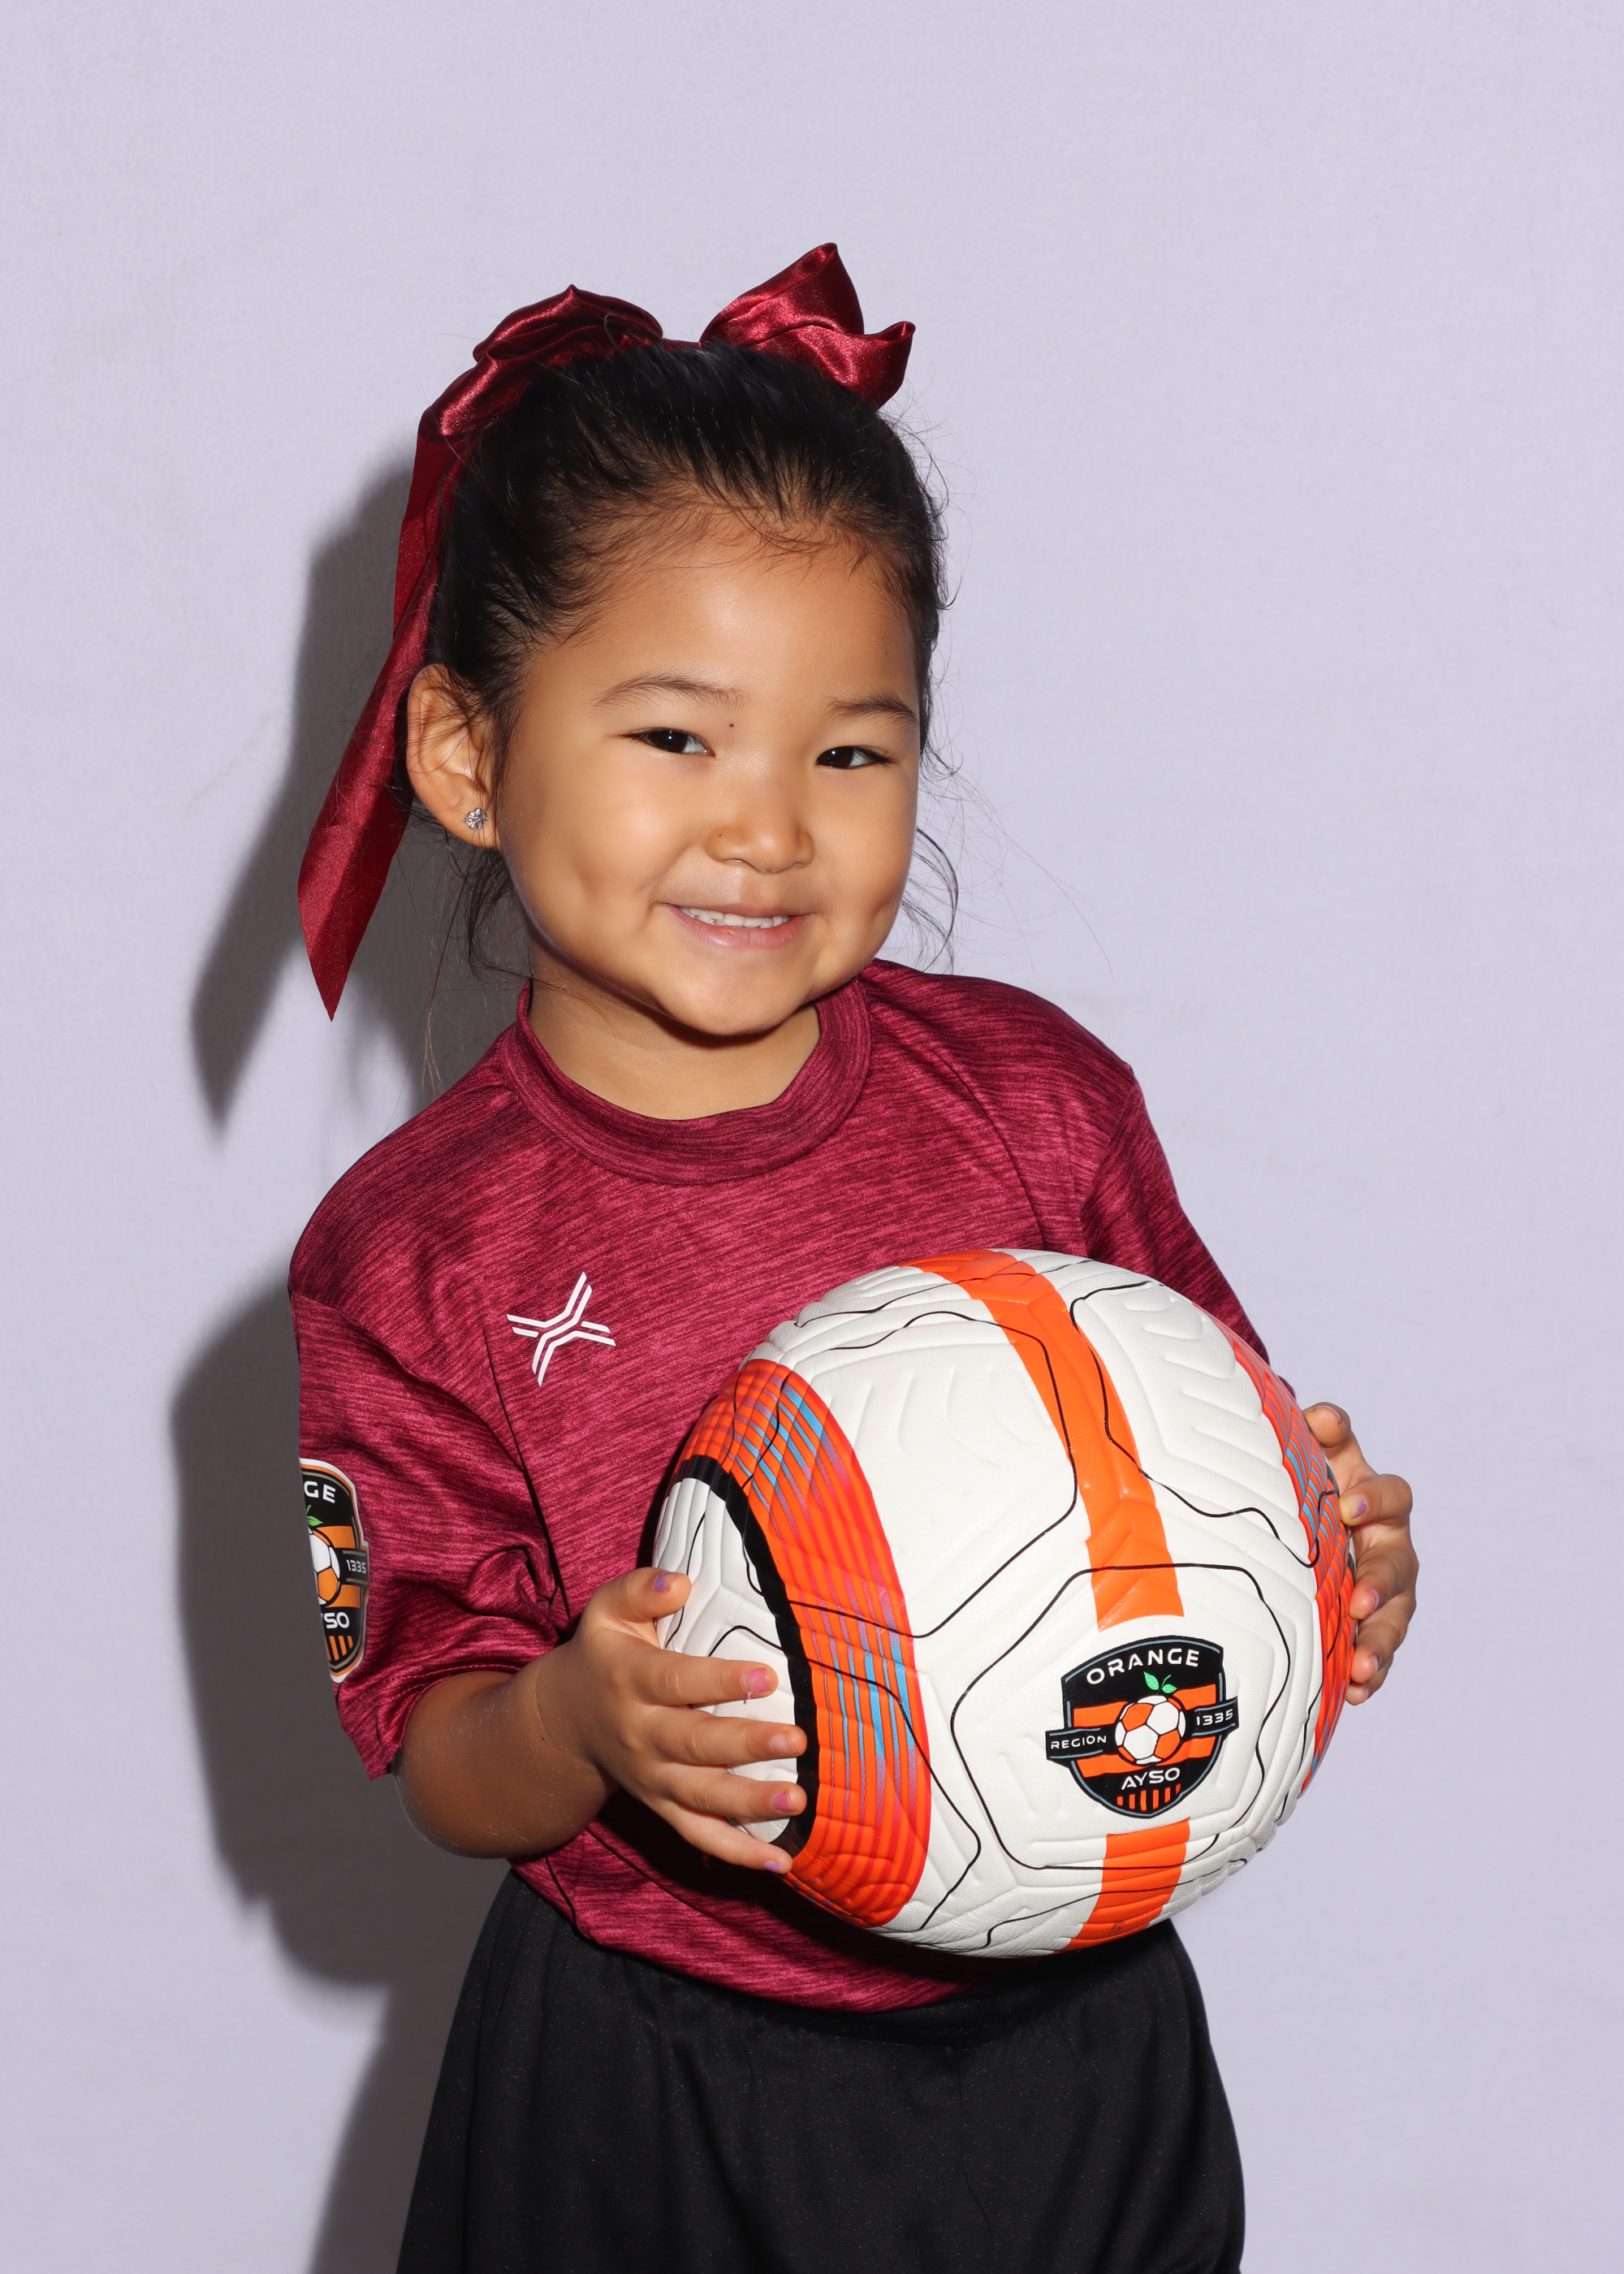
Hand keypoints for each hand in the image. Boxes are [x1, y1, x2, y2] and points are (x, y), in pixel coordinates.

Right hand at [548, 1566, 806, 1871]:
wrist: (565, 1717)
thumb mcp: (607, 1610)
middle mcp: (640, 1734)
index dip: (722, 1681)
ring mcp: (651, 1777)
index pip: (677, 1682)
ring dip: (750, 1803)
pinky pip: (699, 1835)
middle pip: (695, 1743)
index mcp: (630, 1680)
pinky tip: (780, 1862)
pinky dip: (737, 1853)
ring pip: (701, 1796)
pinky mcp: (662, 1805)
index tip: (768, 1677)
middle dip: (747, 1744)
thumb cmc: (604, 1652)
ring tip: (798, 1800)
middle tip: (797, 1739)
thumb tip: (680, 1582)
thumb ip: (641, 1589)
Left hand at [1304, 1404, 1416, 1703]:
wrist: (1296, 1529)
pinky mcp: (1370, 1631)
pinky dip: (1370, 1675)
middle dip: (1382, 1584)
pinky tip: (1354, 1692)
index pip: (1395, 1496)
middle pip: (1400, 1568)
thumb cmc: (1309, 1488)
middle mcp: (1391, 1550)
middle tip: (1361, 1599)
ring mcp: (1385, 1595)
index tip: (1347, 1506)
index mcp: (1379, 1504)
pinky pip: (1378, 1657)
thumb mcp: (1316, 1458)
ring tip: (1361, 1664)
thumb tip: (1323, 1416)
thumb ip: (1323, 1434)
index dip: (1376, 1499)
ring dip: (1380, 1642)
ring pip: (1394, 1621)